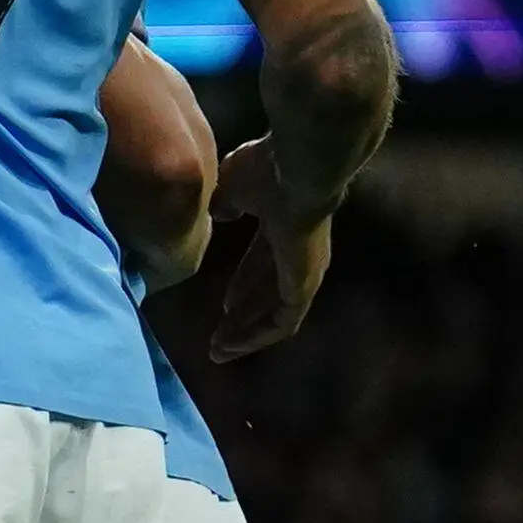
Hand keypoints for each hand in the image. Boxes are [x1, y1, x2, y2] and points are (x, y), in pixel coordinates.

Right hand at [208, 133, 330, 360]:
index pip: (264, 263)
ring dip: (248, 334)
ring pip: (276, 314)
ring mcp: (305, 271)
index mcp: (284, 227)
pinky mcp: (304, 285)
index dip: (243, 285)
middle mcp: (299, 253)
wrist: (300, 170)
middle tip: (217, 339)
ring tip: (219, 352)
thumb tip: (219, 212)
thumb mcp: (232, 186)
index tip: (224, 305)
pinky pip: (283, 323)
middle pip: (269, 293)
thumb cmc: (266, 170)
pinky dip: (259, 336)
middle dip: (243, 317)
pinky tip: (234, 346)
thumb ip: (224, 202)